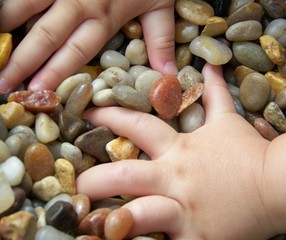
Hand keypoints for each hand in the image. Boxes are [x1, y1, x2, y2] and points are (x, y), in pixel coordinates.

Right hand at [0, 0, 175, 93]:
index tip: (36, 90)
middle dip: (23, 60)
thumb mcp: (160, 7)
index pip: (76, 51)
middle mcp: (80, 3)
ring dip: (6, 26)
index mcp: (104, 17)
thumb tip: (167, 77)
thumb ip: (160, 42)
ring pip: (27, 5)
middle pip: (46, 36)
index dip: (55, 72)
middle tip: (1, 81)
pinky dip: (10, 2)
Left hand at [76, 64, 273, 238]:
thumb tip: (209, 66)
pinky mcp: (194, 238)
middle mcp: (175, 178)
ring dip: (110, 221)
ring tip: (88, 223)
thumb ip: (214, 92)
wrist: (276, 186)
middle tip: (75, 184)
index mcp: (178, 149)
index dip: (109, 116)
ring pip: (137, 215)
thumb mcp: (228, 119)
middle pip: (124, 175)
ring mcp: (183, 210)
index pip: (137, 126)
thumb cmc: (247, 152)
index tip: (88, 113)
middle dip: (94, 179)